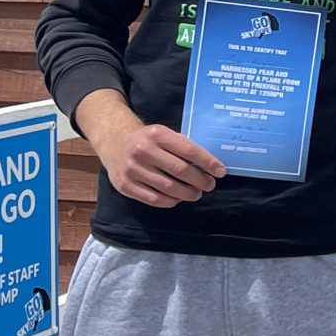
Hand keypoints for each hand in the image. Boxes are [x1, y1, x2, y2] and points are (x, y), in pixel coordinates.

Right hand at [89, 103, 223, 207]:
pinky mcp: (125, 185)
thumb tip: (210, 165)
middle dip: (201, 180)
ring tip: (196, 193)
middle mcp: (143, 150)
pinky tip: (178, 198)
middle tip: (209, 185)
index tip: (220, 171)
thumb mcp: (163, 134)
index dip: (208, 163)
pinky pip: (154, 199)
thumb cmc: (147, 139)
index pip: (189, 150)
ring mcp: (132, 169)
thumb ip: (182, 146)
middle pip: (180, 170)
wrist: (114, 141)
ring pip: (168, 188)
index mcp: (157, 134)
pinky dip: (171, 201)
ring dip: (188, 193)